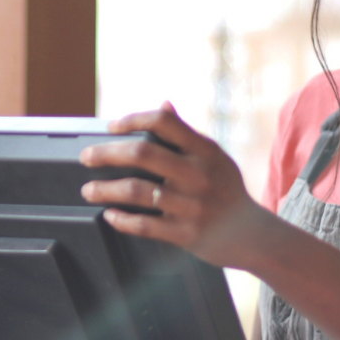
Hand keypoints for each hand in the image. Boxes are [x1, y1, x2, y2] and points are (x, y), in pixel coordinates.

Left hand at [78, 103, 275, 267]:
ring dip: (105, 189)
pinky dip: (121, 220)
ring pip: (136, 192)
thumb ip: (186, 134)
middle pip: (142, 153)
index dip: (133, 119)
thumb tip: (164, 104)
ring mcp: (191, 205)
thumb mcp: (214, 157)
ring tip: (88, 190)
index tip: (112, 127)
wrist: (252, 235)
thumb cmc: (227, 191)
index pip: (163, 122)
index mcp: (204, 150)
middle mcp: (198, 174)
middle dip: (106, 153)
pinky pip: (144, 225)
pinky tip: (109, 215)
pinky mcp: (186, 234)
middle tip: (86, 157)